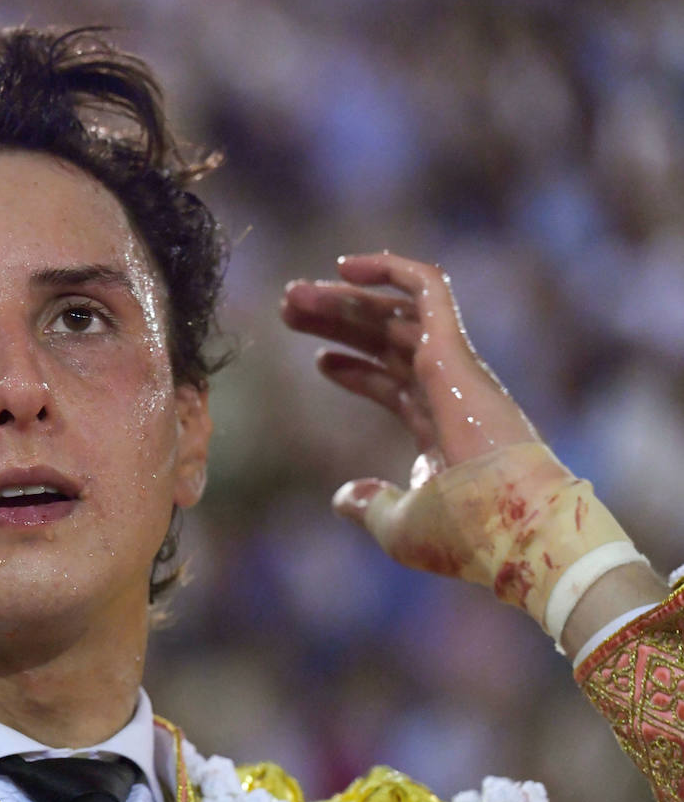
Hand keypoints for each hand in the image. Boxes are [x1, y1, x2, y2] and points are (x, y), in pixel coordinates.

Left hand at [280, 252, 543, 575]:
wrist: (513, 526)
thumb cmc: (469, 535)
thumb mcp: (402, 528)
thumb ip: (372, 507)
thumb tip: (344, 497)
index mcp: (441, 427)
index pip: (394, 384)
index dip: (355, 369)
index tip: (318, 359)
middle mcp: (448, 390)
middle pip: (386, 341)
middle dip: (339, 321)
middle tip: (289, 308)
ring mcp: (453, 367)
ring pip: (394, 313)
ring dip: (344, 298)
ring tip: (294, 292)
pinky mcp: (453, 349)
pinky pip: (428, 289)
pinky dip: (391, 269)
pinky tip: (345, 266)